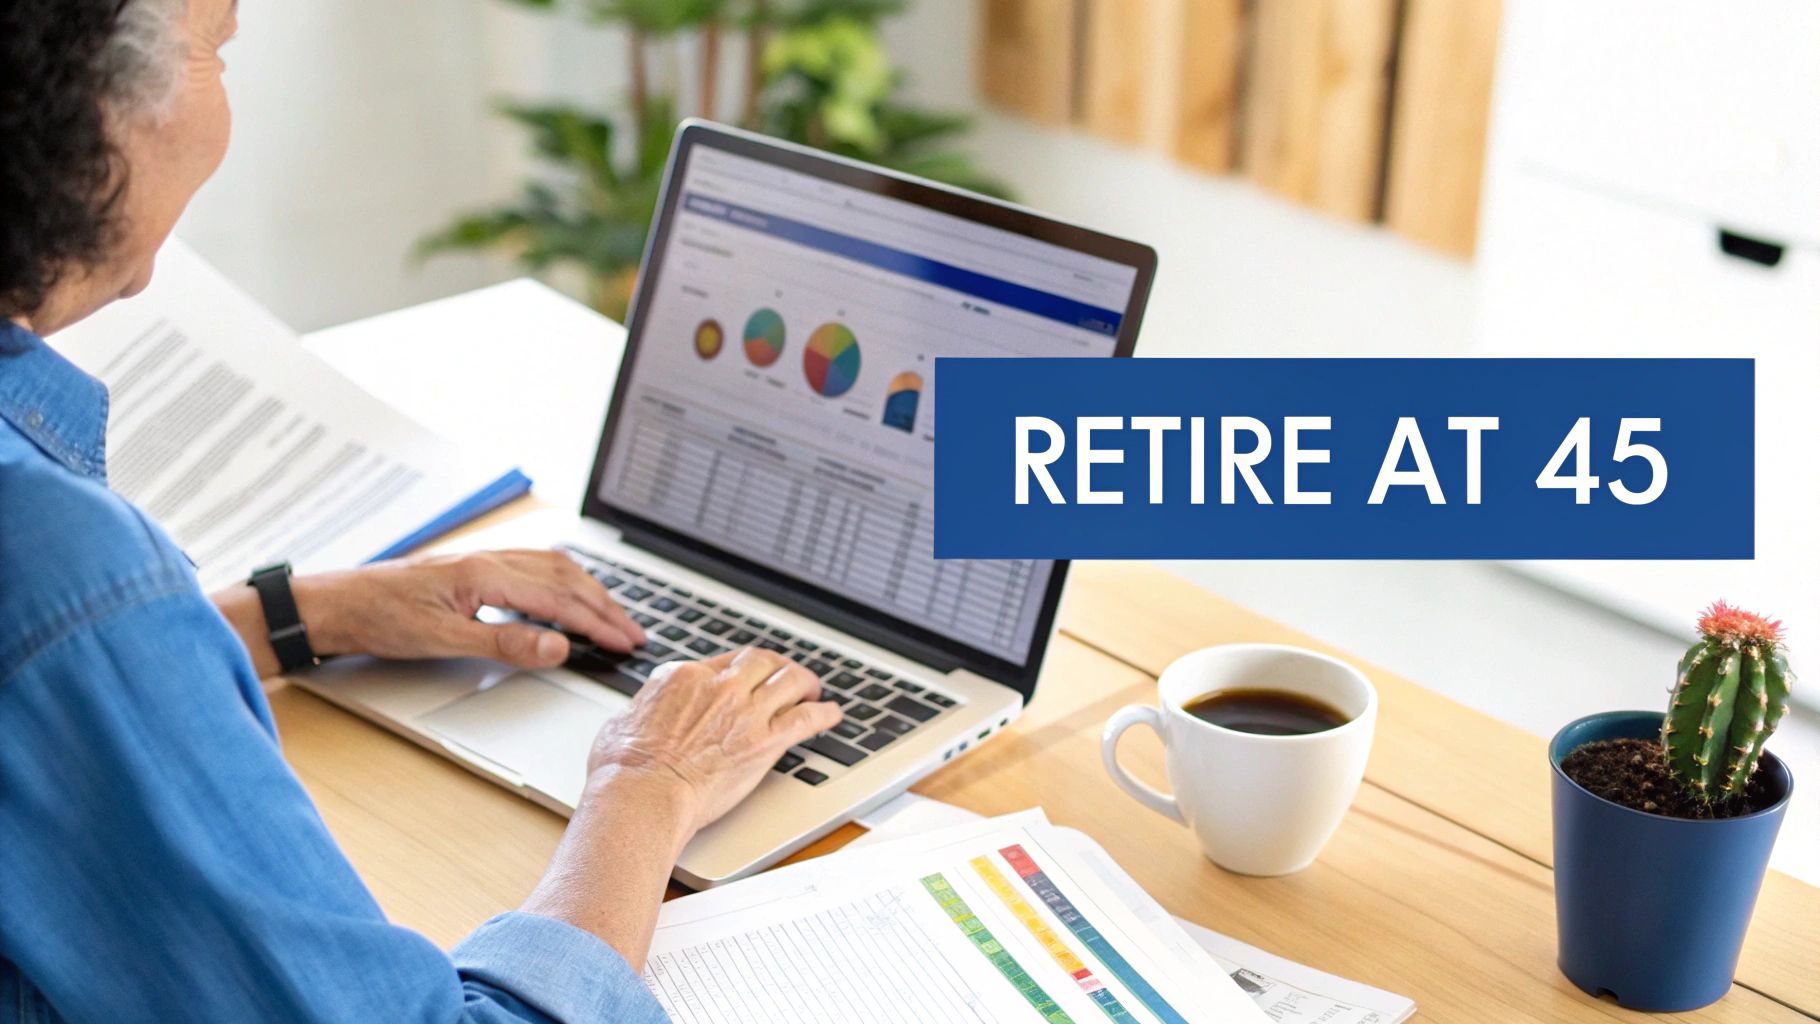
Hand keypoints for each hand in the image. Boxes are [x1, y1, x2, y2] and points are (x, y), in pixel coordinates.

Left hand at [292, 549, 645, 669]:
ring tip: (612, 616)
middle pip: (565, 577)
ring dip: (588, 591)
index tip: (626, 642)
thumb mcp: (441, 640)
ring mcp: (482, 561)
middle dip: (604, 606)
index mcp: (485, 573)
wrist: (336, 603)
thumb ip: (504, 643)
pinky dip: (564, 583)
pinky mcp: (474, 570)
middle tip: (633, 633)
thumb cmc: (379, 618)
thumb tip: (558, 647)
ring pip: (553, 568)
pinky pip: (534, 568)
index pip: (559, 598)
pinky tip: (566, 596)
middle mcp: (490, 559)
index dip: (598, 622)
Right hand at [587, 648, 842, 832]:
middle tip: (785, 674)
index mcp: (681, 677)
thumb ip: (642, 712)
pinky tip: (832, 714)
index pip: (721, 662)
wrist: (641, 794)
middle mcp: (717, 685)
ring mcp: (744, 710)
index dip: (738, 670)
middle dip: (776, 665)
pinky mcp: (764, 739)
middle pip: (760, 661)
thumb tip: (639, 717)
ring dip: (805, 681)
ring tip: (813, 689)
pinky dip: (823, 713)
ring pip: (789, 679)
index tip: (746, 678)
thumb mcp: (621, 723)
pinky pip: (806, 717)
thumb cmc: (623, 770)